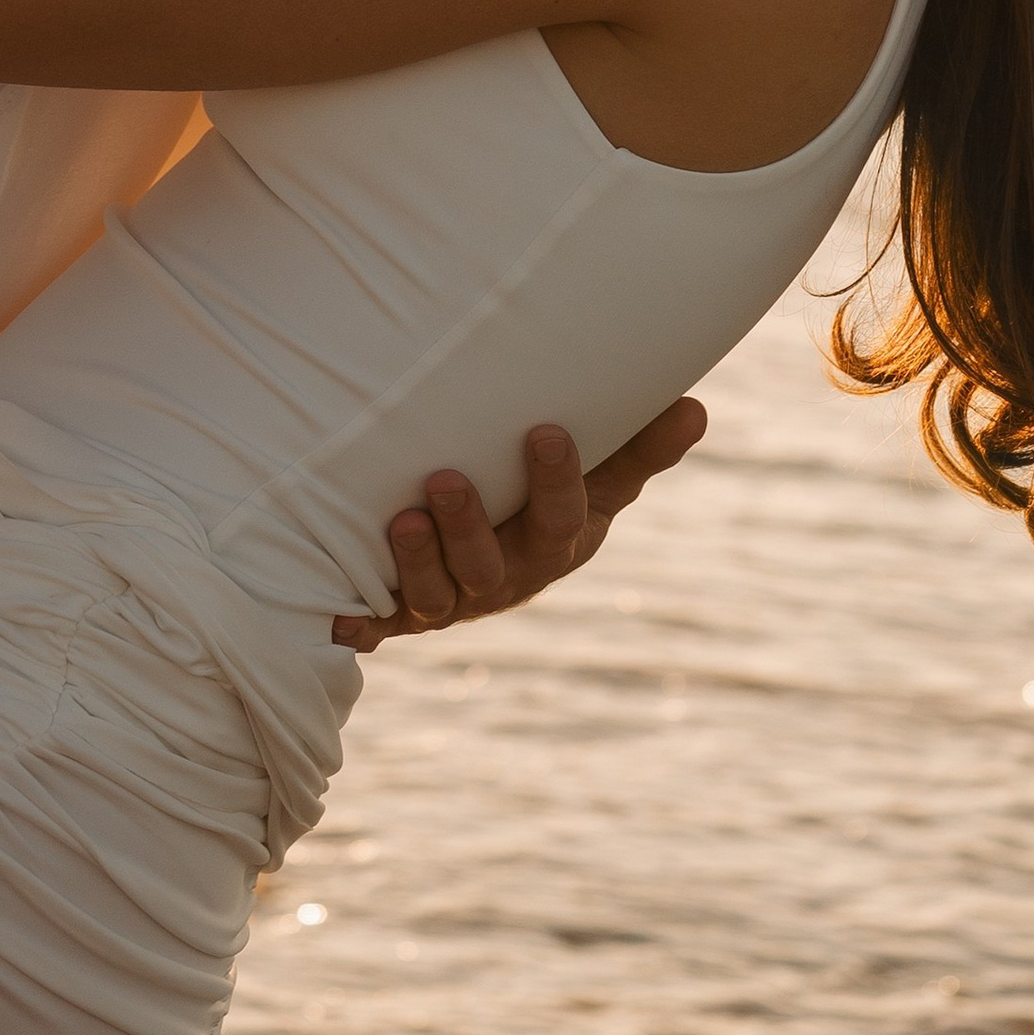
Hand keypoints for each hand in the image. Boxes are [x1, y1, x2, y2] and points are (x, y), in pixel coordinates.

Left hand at [330, 399, 707, 651]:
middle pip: (490, 566)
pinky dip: (359, 626)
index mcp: (556, 541)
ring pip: (436, 595)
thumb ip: (641, 447)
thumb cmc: (551, 499)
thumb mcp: (602, 479)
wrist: (497, 552)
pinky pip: (379, 624)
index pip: (562, 518)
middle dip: (468, 528)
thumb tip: (696, 408)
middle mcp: (505, 578)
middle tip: (444, 478)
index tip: (542, 432)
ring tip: (399, 521)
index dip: (555, 482)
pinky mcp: (400, 611)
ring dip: (415, 564)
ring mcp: (452, 599)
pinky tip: (337, 620)